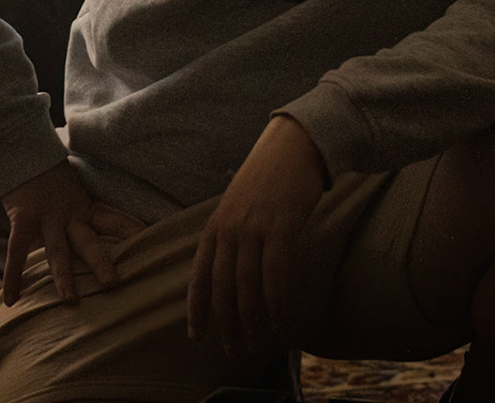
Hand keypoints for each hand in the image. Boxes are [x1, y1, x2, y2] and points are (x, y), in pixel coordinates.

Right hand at [0, 160, 144, 305]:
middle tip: (115, 283)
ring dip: (63, 277)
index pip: (114, 220)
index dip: (132, 231)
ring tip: (70, 301)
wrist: (22, 150)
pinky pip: (16, 250)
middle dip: (101, 263)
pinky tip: (11, 299)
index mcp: (85, 207)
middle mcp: (70, 214)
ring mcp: (47, 217)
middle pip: (89, 242)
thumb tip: (94, 231)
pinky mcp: (23, 218)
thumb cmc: (49, 175)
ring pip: (58, 251)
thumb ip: (82, 211)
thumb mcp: (73, 190)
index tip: (154, 243)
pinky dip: (13, 275)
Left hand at [188, 115, 328, 354]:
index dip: (197, 308)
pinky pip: (275, 277)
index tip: (196, 335)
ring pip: (247, 288)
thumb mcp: (241, 202)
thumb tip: (234, 263)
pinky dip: (278, 305)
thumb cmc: (272, 173)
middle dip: (227, 325)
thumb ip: (234, 231)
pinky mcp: (279, 228)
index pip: (199, 275)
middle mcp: (229, 229)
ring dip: (253, 323)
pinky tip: (284, 324)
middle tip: (235, 352)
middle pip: (222, 289)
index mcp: (215, 225)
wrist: (298, 143)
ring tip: (259, 347)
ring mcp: (253, 229)